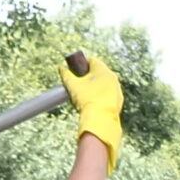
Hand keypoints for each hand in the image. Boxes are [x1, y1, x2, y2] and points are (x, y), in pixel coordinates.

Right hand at [62, 52, 124, 172]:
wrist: (100, 119)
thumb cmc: (86, 99)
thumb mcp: (72, 85)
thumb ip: (66, 74)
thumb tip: (61, 67)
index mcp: (102, 69)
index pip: (91, 60)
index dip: (81, 63)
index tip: (75, 69)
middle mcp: (112, 77)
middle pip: (99, 71)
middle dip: (88, 75)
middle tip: (79, 83)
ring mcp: (117, 88)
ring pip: (104, 83)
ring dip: (96, 86)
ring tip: (85, 95)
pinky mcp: (118, 100)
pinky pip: (108, 94)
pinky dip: (101, 96)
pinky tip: (94, 102)